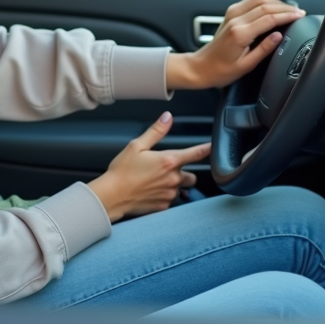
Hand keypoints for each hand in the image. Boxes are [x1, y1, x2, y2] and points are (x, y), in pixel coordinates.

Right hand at [87, 112, 209, 221]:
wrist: (111, 196)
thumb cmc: (122, 170)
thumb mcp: (137, 146)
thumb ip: (156, 131)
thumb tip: (167, 117)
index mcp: (168, 161)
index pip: (195, 154)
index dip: (206, 149)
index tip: (213, 147)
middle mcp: (173, 178)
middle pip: (192, 176)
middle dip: (184, 173)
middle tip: (167, 170)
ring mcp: (169, 194)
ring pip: (181, 189)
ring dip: (174, 185)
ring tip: (156, 182)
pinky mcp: (164, 206)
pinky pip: (171, 200)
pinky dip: (165, 196)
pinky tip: (151, 192)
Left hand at [166, 0, 304, 89]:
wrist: (200, 67)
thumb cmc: (220, 71)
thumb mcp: (246, 66)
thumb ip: (264, 50)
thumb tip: (279, 36)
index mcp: (240, 34)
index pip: (269, 18)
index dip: (287, 15)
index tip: (300, 15)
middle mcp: (235, 20)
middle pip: (265, 5)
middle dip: (284, 7)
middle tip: (299, 11)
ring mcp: (231, 15)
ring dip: (275, 2)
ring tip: (289, 8)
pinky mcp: (230, 14)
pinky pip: (250, 1)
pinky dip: (264, 2)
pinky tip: (273, 7)